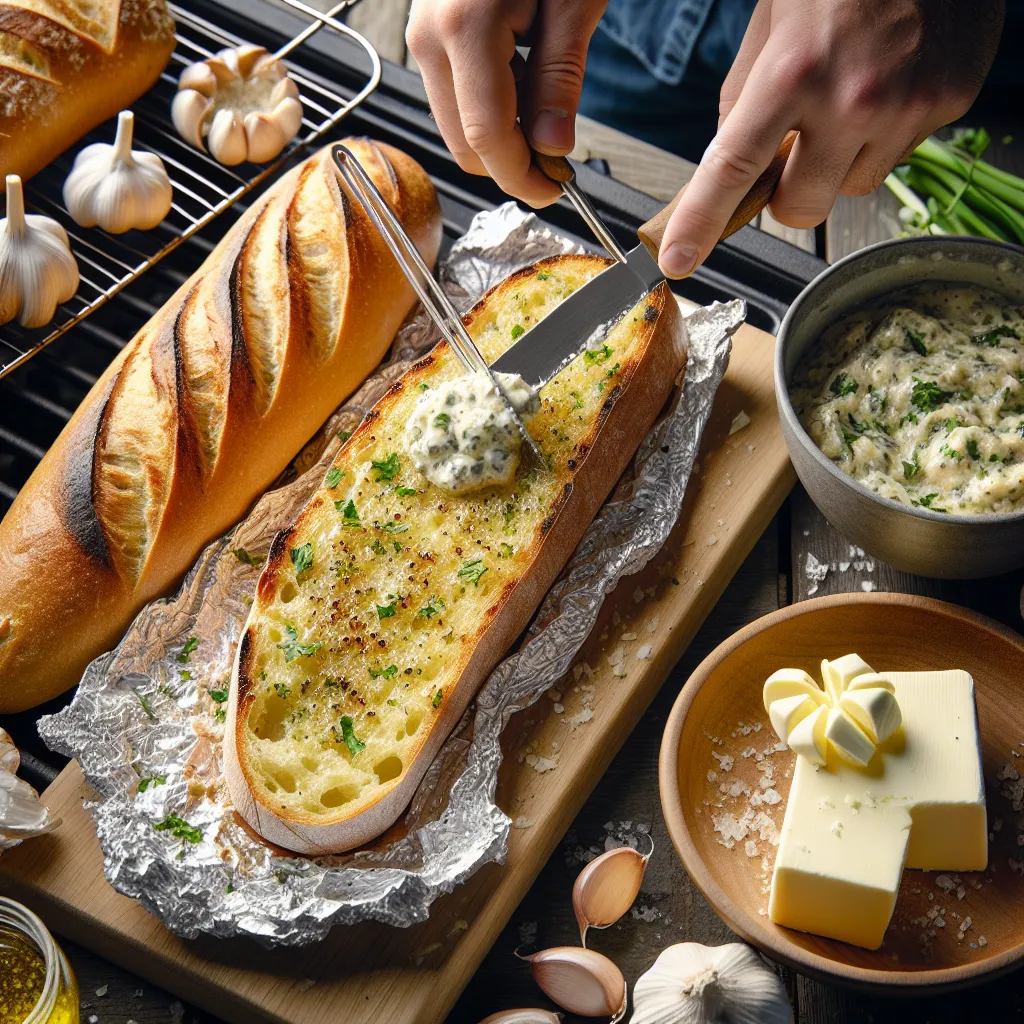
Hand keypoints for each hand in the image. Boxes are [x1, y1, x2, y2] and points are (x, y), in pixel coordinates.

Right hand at [406, 0, 607, 206]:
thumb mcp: (575, 0)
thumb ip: (560, 80)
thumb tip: (553, 147)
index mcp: (466, 28)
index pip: (488, 138)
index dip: (523, 177)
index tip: (556, 190)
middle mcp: (430, 37)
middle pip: (464, 145)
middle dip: (511, 165)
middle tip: (558, 163)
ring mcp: (422, 35)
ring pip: (456, 128)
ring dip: (500, 140)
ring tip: (545, 119)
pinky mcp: (428, 34)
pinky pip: (454, 98)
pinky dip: (489, 112)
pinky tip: (522, 93)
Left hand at [658, 0, 1004, 277]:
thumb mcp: (770, 27)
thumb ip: (743, 102)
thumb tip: (725, 168)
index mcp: (792, 73)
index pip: (733, 169)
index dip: (701, 222)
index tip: (679, 258)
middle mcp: (853, 98)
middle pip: (799, 208)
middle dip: (786, 193)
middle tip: (791, 153)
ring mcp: (907, 106)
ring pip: (851, 188)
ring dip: (837, 163)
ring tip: (848, 98)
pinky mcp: (948, 103)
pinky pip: (897, 155)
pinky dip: (883, 134)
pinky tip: (888, 83)